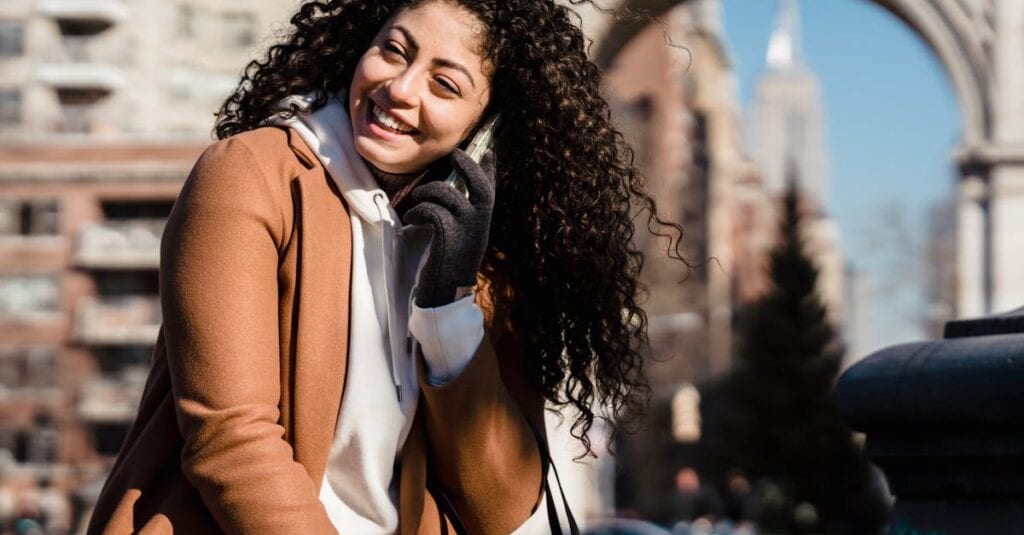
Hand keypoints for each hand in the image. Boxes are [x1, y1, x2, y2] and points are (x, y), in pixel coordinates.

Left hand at [405, 149, 495, 307]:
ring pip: (450, 196)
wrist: (445, 296)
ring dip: (428, 192)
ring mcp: (466, 233)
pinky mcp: (448, 239)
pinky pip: (433, 212)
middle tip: (456, 154)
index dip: (490, 171)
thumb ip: (461, 221)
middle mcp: (479, 226)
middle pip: (481, 188)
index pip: (490, 192)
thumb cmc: (447, 267)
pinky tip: (411, 219)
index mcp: (482, 225)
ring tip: (417, 199)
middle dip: (468, 166)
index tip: (488, 153)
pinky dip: (419, 211)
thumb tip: (453, 199)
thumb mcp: (460, 240)